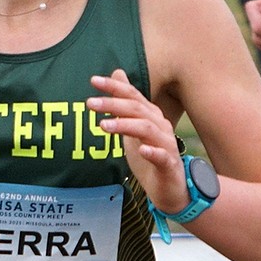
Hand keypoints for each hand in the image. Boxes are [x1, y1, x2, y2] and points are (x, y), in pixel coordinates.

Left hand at [87, 69, 189, 212]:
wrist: (170, 187)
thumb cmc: (150, 155)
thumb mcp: (133, 127)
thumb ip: (125, 103)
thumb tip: (117, 73)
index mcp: (151, 116)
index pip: (132, 96)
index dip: (114, 87)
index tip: (93, 80)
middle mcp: (160, 126)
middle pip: (137, 109)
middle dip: (113, 104)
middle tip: (90, 103)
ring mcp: (166, 145)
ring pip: (147, 129)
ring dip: (125, 125)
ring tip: (104, 125)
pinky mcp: (169, 165)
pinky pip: (162, 156)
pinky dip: (152, 152)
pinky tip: (142, 151)